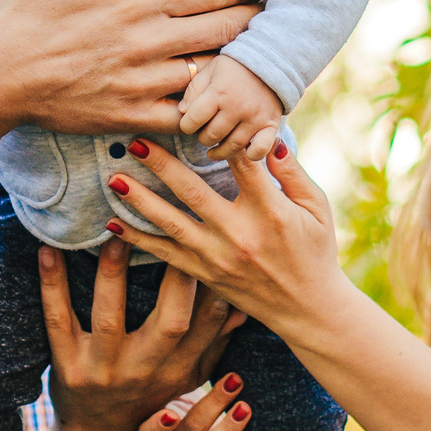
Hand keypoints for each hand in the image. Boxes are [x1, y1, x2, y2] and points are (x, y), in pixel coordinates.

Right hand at [0, 0, 260, 152]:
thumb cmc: (24, 10)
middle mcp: (149, 42)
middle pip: (225, 33)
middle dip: (253, 26)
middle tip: (269, 21)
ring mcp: (143, 83)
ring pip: (212, 76)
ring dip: (236, 68)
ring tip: (253, 61)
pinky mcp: (131, 117)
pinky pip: (186, 117)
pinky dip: (208, 109)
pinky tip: (218, 102)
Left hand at [40, 237, 245, 430]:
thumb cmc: (148, 397)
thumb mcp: (186, 377)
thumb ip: (213, 341)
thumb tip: (242, 304)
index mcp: (179, 369)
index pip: (206, 324)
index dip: (215, 287)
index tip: (214, 246)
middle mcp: (145, 370)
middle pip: (169, 324)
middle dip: (176, 279)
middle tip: (172, 230)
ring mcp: (104, 370)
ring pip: (110, 319)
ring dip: (111, 276)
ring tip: (114, 236)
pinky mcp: (67, 368)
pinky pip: (58, 322)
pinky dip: (52, 286)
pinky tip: (48, 252)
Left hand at [101, 141, 353, 337]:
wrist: (307, 309)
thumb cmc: (316, 251)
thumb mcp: (317, 208)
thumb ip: (293, 171)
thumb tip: (268, 138)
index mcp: (271, 212)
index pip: (241, 166)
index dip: (221, 140)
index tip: (200, 120)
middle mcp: (240, 234)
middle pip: (193, 192)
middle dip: (161, 165)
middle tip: (135, 141)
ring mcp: (219, 257)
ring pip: (171, 224)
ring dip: (139, 201)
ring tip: (114, 179)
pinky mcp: (206, 275)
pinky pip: (165, 256)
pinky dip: (137, 240)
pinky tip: (113, 225)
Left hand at [178, 56, 283, 160]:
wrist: (271, 60)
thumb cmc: (235, 66)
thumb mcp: (210, 69)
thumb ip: (194, 90)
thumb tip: (182, 112)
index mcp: (219, 92)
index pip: (193, 120)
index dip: (186, 126)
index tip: (189, 124)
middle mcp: (237, 107)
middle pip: (211, 136)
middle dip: (203, 137)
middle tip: (204, 132)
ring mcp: (255, 118)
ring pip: (232, 146)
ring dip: (220, 151)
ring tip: (215, 148)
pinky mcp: (270, 125)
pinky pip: (260, 149)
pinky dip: (252, 155)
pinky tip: (243, 152)